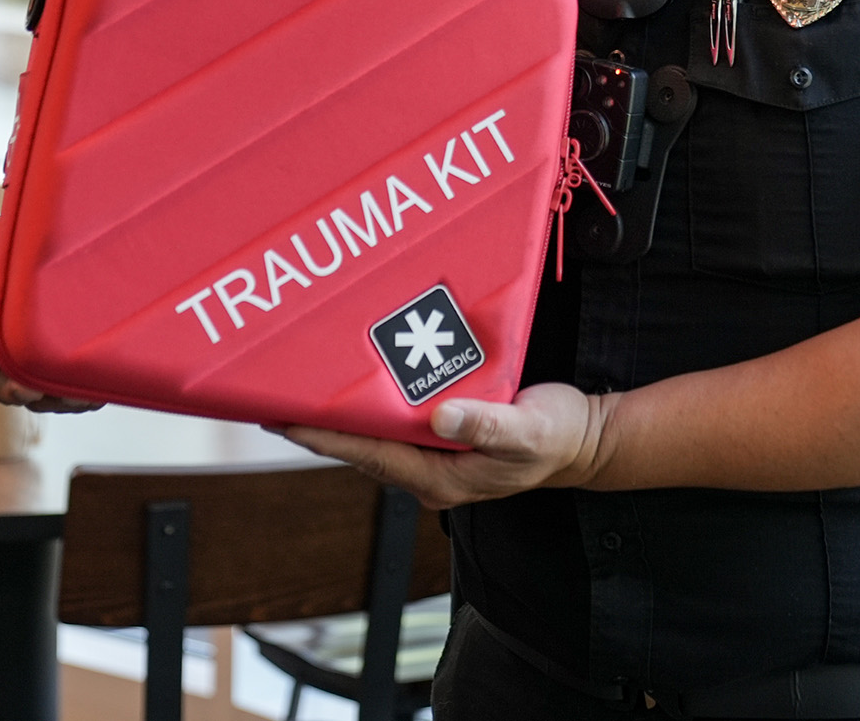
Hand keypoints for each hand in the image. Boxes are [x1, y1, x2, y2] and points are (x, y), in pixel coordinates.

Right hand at [0, 218, 101, 413]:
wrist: (86, 243)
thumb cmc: (37, 237)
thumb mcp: (5, 230)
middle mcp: (10, 349)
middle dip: (9, 390)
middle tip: (28, 388)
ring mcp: (41, 365)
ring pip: (38, 397)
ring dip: (49, 399)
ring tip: (69, 392)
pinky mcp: (72, 374)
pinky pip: (72, 397)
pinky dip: (79, 399)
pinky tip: (93, 391)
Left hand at [283, 384, 615, 510]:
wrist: (583, 439)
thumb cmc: (558, 438)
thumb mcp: (528, 430)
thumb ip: (487, 424)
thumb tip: (443, 414)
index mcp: (440, 478)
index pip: (371, 456)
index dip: (327, 439)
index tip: (287, 423)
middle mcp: (429, 471)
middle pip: (362, 448)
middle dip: (321, 426)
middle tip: (276, 398)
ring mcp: (434, 455)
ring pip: (376, 434)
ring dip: (342, 413)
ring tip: (302, 386)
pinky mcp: (443, 434)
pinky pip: (398, 421)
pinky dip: (373, 402)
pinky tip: (355, 380)